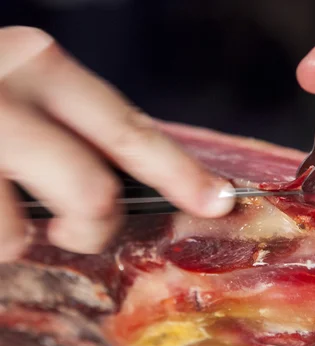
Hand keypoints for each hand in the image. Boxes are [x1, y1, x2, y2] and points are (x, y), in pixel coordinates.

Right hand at [0, 26, 234, 261]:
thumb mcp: (26, 93)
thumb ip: (74, 127)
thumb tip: (134, 182)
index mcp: (39, 65)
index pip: (130, 131)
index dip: (181, 174)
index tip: (218, 201)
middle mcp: (3, 94)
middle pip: (91, 194)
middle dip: (91, 227)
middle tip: (75, 229)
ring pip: (17, 235)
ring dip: (11, 236)